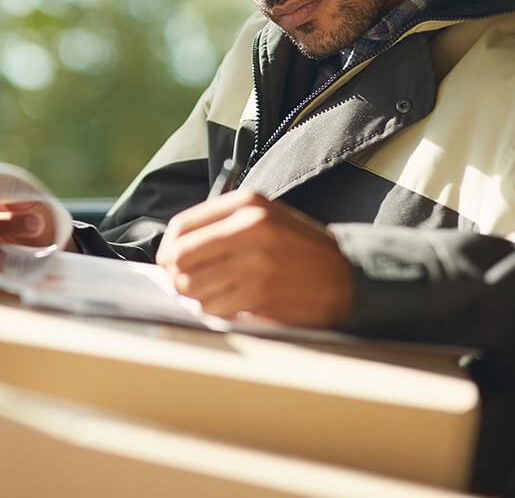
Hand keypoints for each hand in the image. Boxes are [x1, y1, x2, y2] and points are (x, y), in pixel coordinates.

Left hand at [155, 190, 352, 326]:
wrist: (345, 278)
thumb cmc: (299, 249)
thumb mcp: (265, 217)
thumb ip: (222, 225)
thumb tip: (173, 250)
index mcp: (247, 204)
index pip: (182, 226)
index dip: (168, 249)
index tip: (170, 261)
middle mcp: (248, 227)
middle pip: (179, 257)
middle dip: (176, 275)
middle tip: (185, 284)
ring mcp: (254, 262)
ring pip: (191, 286)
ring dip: (196, 297)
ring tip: (215, 294)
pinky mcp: (259, 293)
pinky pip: (213, 307)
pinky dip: (215, 310)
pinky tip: (232, 305)